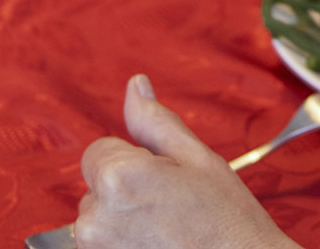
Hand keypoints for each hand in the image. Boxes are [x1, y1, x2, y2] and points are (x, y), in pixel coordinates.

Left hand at [75, 76, 294, 248]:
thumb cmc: (225, 221)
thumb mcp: (196, 158)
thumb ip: (154, 121)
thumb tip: (135, 86)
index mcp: (117, 177)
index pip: (98, 150)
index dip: (132, 160)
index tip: (163, 180)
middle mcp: (94, 218)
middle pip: (97, 186)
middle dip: (126, 190)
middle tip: (170, 207)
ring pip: (99, 218)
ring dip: (124, 220)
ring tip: (166, 231)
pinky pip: (104, 244)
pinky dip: (124, 243)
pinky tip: (157, 246)